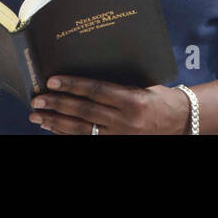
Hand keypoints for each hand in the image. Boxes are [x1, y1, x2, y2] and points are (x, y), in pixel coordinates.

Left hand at [27, 75, 192, 134]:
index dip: (72, 86)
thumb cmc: (161, 97)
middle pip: (84, 113)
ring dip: (56, 123)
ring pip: (81, 130)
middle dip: (57, 106)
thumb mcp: (142, 84)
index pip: (96, 91)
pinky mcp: (117, 145)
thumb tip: (85, 72)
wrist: (181, 122)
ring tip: (37, 116)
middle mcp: (125, 121)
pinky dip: (67, 134)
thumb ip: (116, 82)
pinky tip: (53, 128)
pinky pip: (87, 140)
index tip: (52, 81)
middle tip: (36, 101)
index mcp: (133, 101)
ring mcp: (120, 137)